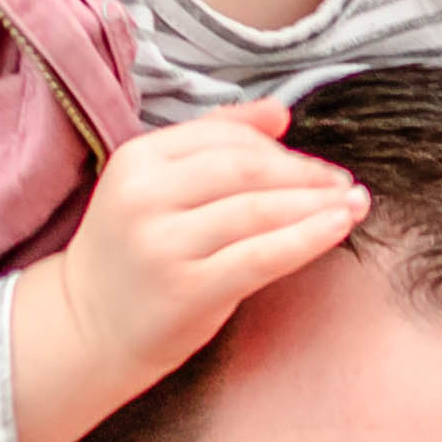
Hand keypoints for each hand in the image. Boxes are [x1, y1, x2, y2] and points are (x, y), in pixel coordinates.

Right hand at [12, 109, 370, 441]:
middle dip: (305, 174)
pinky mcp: (188, 289)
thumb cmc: (132, 256)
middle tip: (345, 184)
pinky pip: (262, 256)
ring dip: (317, 205)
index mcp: (138, 159)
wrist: (86, 329)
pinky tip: (338, 229)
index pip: (224, 137)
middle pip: (247, 169)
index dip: (278, 147)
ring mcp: (164, 244)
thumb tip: (278, 112)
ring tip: (354, 204)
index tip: (315, 165)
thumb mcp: (155, 187)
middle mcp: (146, 196)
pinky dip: (307, 239)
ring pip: (259, 210)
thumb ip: (212, 143)